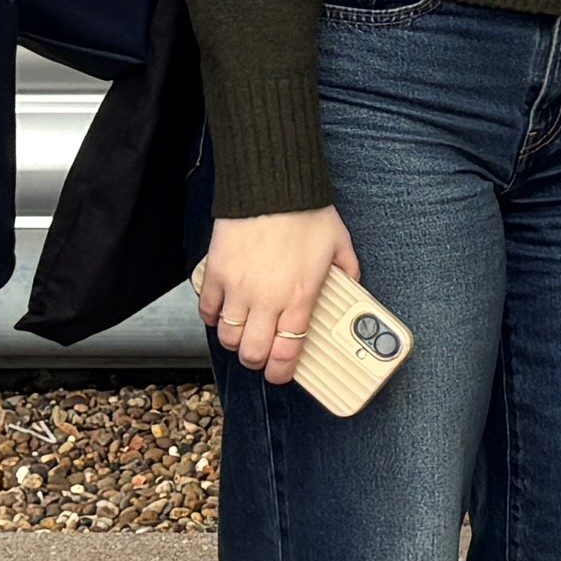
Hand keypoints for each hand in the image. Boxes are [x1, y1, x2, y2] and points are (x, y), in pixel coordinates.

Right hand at [194, 204, 357, 387]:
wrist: (271, 186)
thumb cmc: (305, 212)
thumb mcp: (340, 244)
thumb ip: (347, 270)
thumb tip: (352, 284)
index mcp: (299, 297)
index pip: (287, 351)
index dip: (282, 371)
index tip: (281, 374)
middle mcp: (267, 299)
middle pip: (252, 352)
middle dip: (257, 361)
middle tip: (261, 356)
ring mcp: (238, 288)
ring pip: (228, 336)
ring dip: (235, 341)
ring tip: (243, 334)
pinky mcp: (216, 273)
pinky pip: (208, 309)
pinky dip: (213, 317)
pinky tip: (223, 313)